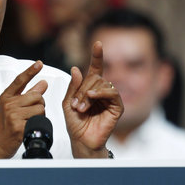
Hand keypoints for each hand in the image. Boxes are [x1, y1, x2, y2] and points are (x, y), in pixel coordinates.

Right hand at [0, 61, 47, 157]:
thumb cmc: (3, 126)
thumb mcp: (11, 107)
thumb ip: (27, 94)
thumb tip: (43, 83)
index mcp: (6, 97)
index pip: (20, 80)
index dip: (30, 71)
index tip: (39, 63)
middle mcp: (8, 104)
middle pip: (37, 96)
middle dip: (39, 104)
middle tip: (31, 113)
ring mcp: (13, 115)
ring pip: (40, 108)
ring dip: (40, 115)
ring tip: (28, 121)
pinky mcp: (19, 126)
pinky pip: (38, 120)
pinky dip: (37, 124)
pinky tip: (28, 128)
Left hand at [62, 41, 122, 157]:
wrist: (81, 141)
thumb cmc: (75, 123)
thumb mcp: (67, 102)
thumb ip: (72, 87)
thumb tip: (76, 68)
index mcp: (90, 88)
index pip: (95, 68)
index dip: (97, 56)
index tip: (97, 44)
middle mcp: (101, 91)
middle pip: (94, 77)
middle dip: (82, 89)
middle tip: (75, 104)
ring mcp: (110, 98)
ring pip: (102, 84)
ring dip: (88, 94)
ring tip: (81, 108)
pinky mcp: (117, 107)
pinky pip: (112, 93)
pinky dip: (101, 93)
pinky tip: (92, 97)